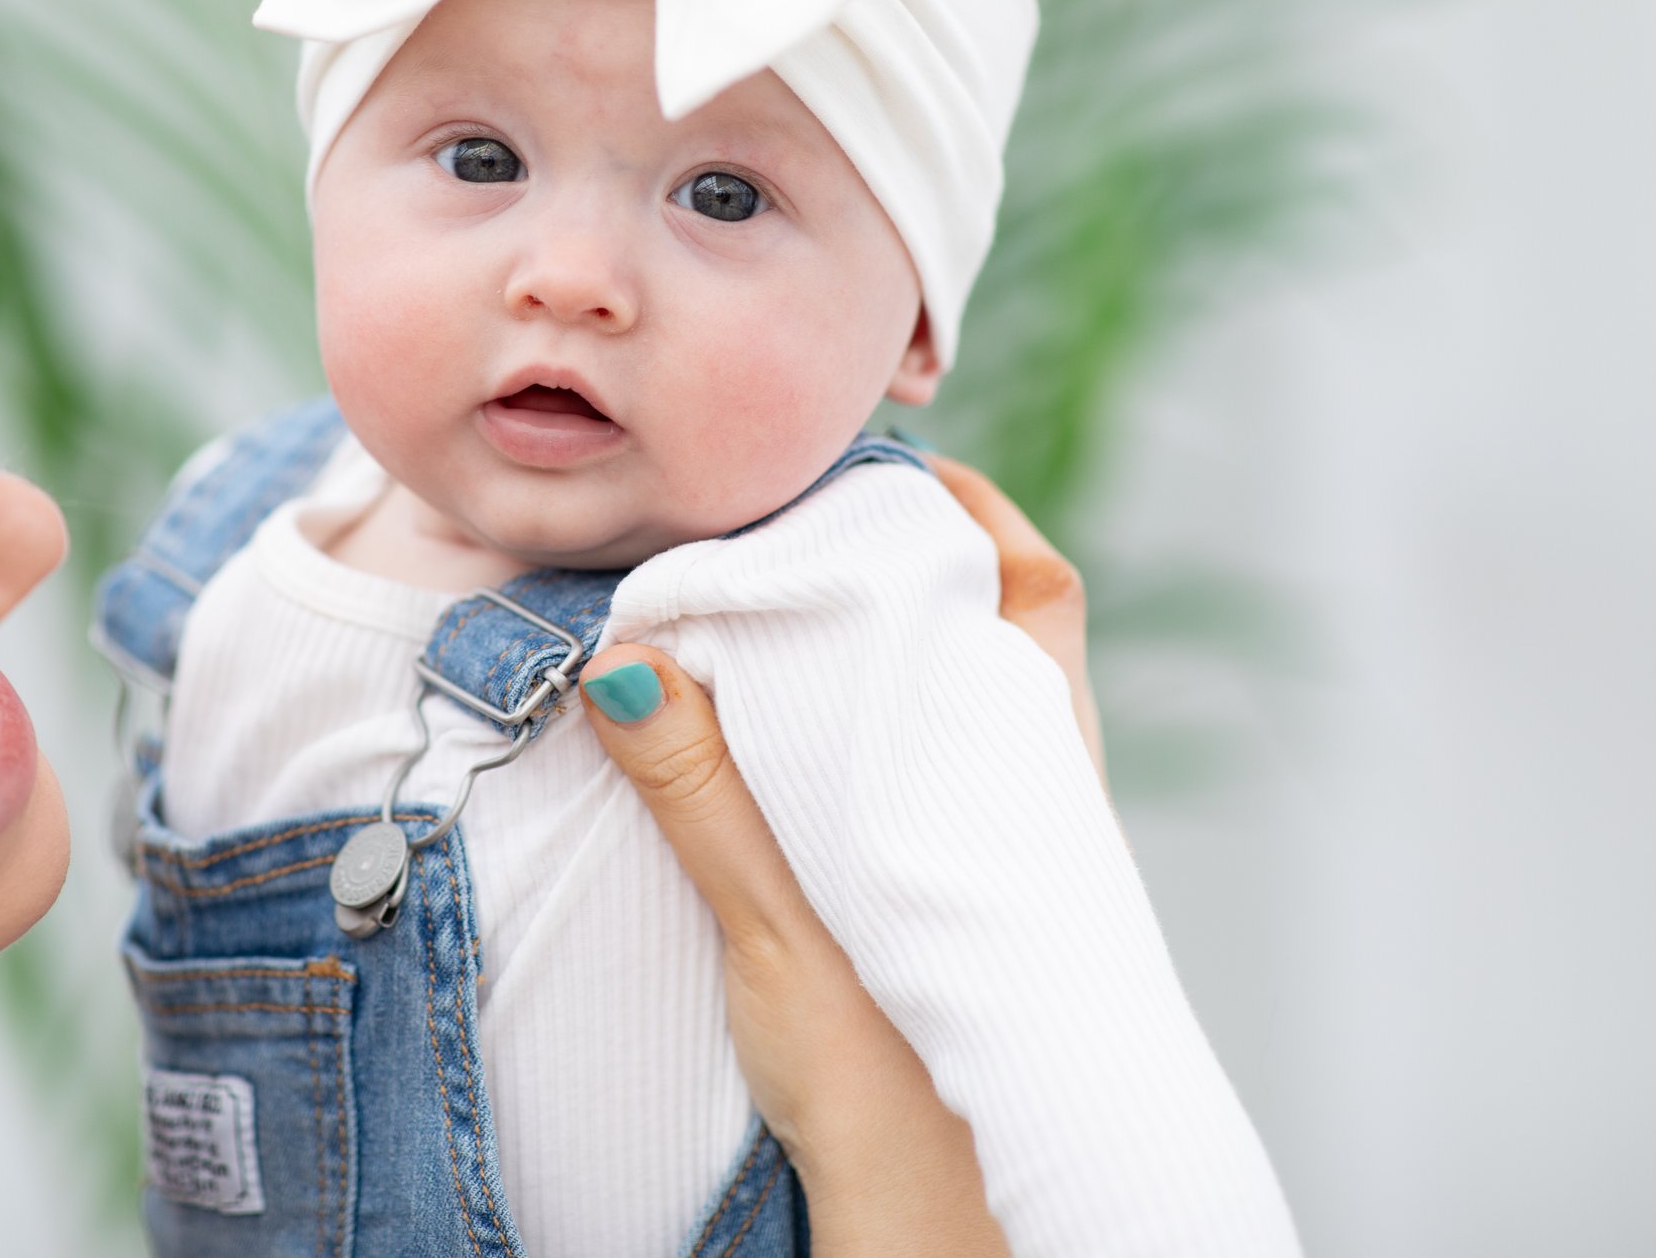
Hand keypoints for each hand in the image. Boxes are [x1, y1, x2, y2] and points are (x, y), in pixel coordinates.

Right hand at [576, 456, 1094, 1255]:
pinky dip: (883, 722)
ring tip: (799, 611)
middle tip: (816, 526)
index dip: (966, 510)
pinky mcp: (961, 906)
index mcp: (1012, 768)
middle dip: (917, 563)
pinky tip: (805, 736)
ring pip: (971, 699)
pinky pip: (942, 772)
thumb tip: (626, 658)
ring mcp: (1004, 849)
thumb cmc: (889, 1083)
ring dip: (900, 643)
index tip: (879, 472)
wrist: (958, 1220)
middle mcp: (1029, 795)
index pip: (1029, 583)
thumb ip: (702, 786)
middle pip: (1003, 624)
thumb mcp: (774, 920)